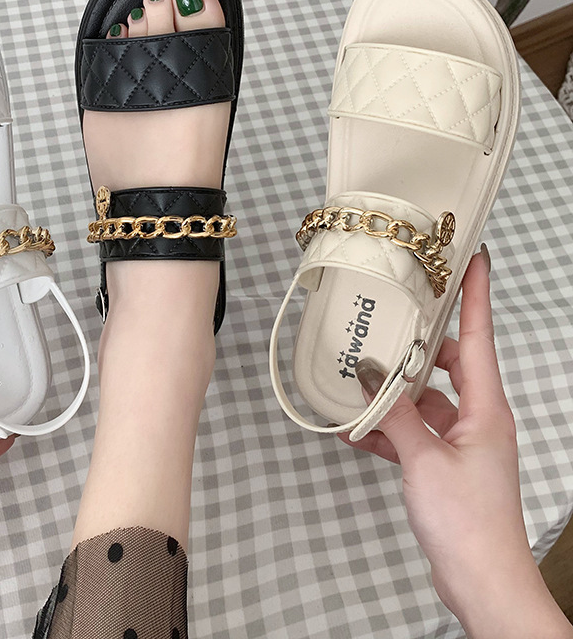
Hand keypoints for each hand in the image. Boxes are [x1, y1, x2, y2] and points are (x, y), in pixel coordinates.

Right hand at [340, 249, 571, 638]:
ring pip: (426, 400)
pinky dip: (388, 430)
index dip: (477, 295)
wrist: (481, 582)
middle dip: (418, 345)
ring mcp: (463, 443)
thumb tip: (368, 375)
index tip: (473, 259)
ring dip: (393, 395)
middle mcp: (478, 419)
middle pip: (449, 364)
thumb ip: (392, 413)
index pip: (479, 337)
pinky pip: (415, 433)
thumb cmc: (468, 522)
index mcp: (485, 408)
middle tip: (391, 321)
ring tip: (357, 382)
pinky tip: (357, 431)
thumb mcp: (423, 458)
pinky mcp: (446, 466)